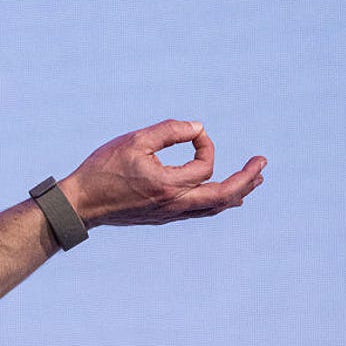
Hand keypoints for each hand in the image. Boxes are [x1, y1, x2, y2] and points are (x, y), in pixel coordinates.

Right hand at [58, 119, 265, 226]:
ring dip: (237, 193)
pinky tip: (224, 198)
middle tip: (263, 164)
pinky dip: (218, 202)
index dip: (204, 143)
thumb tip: (199, 128)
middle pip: (224, 196)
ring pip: (214, 208)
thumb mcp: (134, 140)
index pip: (205, 164)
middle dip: (247, 179)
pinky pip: (200, 212)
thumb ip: (169, 131)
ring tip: (254, 182)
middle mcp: (175, 204)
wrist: (82, 203)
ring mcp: (170, 214)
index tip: (191, 132)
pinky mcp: (162, 218)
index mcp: (169, 185)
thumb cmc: (104, 169)